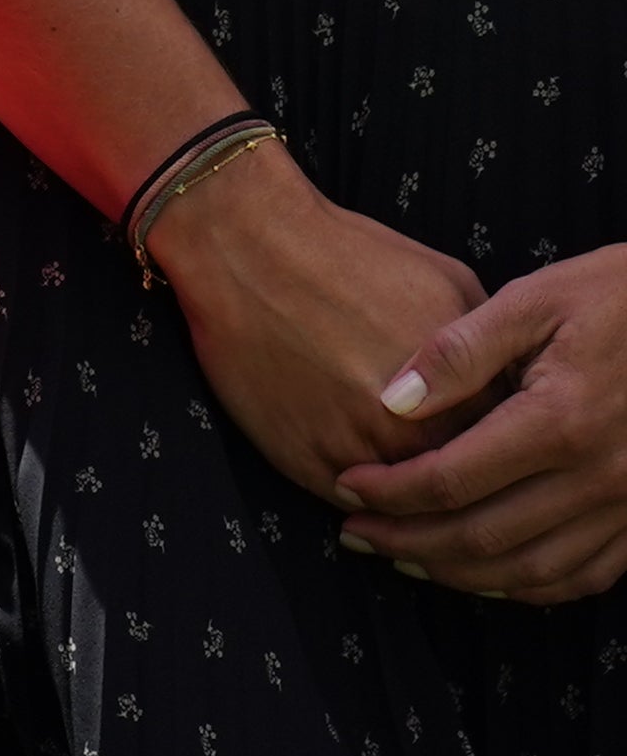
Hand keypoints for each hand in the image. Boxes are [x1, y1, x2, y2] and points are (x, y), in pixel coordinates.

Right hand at [150, 140, 488, 506]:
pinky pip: (349, 504)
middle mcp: (416, 429)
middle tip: (442, 471)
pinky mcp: (303, 460)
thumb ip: (488, 352)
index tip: (483, 448)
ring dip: (410, 507)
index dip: (498, 453)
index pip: (506, 453)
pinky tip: (364, 484)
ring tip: (406, 490)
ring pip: (405, 511)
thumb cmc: (347, 255)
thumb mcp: (450, 284)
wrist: (247, 244)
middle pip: (458, 488)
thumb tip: (508, 391)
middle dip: (458, 485)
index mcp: (464, 391)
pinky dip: (361, 501)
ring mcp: (358, 449)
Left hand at [330, 244, 626, 599]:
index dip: (390, 491)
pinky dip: (529, 585)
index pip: (451, 480)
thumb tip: (392, 400)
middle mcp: (598, 476)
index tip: (347, 485)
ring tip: (404, 559)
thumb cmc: (613, 297)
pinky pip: (587, 574)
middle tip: (357, 533)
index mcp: (559, 421)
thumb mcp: (533, 300)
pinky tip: (486, 573)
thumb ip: (459, 352)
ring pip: (533, 570)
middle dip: (409, 542)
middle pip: (485, 535)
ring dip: (460, 574)